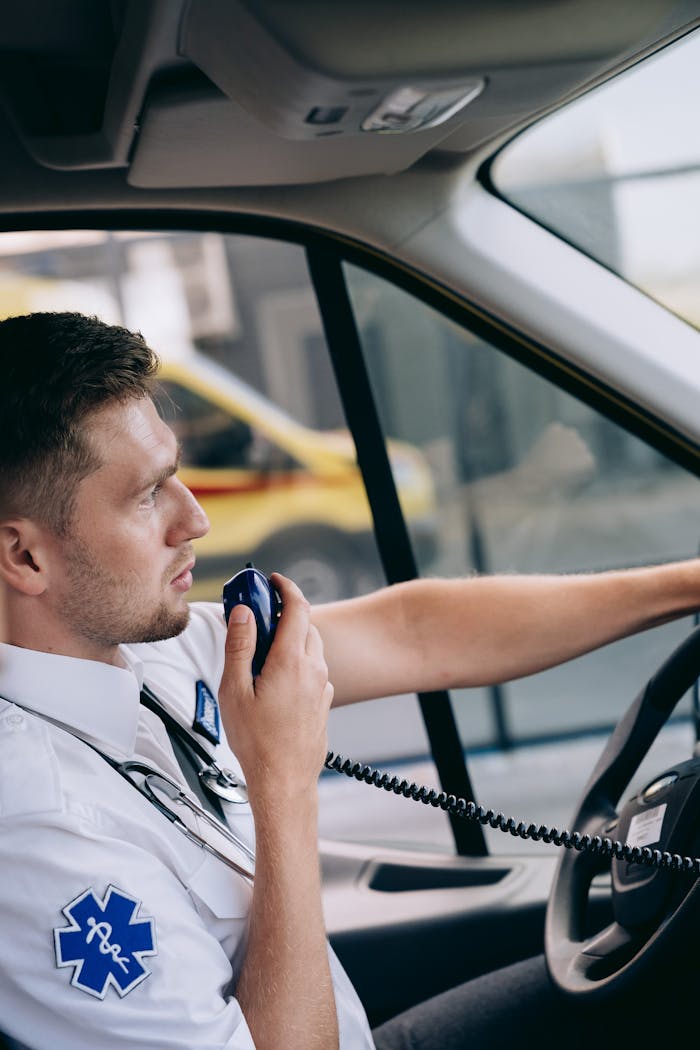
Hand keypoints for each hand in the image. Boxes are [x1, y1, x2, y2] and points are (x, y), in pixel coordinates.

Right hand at [218, 573, 333, 806]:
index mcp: (291, 661)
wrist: (284, 781)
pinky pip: (313, 669)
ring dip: (290, 639)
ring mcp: (321, 686)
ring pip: (310, 647)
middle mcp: (313, 669)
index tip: (271, 581)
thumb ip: (240, 646)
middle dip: (283, 614)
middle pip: (304, 624)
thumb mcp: (235, 690)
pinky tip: (274, 681)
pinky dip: (297, 662)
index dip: (284, 587)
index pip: (297, 607)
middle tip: (257, 618)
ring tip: (261, 655)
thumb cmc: (258, 743)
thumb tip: (243, 614)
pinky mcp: (323, 701)